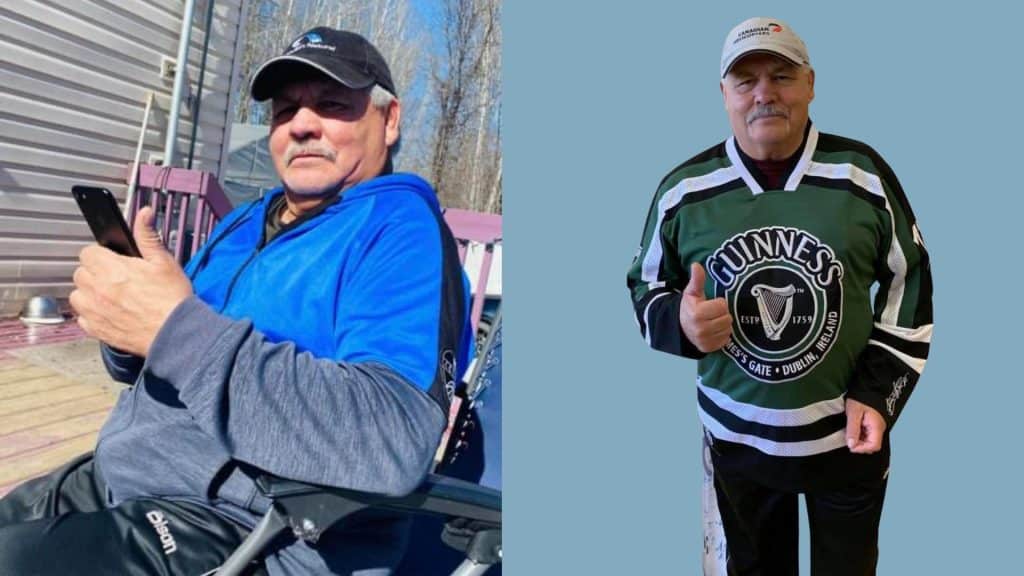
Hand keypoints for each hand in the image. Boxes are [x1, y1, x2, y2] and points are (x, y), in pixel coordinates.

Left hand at [70, 206, 192, 355]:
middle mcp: (97, 290)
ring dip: (89, 293)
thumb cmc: (172, 299)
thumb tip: (143, 214)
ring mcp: (94, 311)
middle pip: (80, 273)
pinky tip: (110, 312)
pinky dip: (92, 314)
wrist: (175, 334)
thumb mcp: (164, 262)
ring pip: (77, 295)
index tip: (113, 260)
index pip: (88, 252)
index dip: (101, 254)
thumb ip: (147, 236)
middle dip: (95, 272)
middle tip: (116, 278)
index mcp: (111, 269)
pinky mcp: (97, 330)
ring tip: (111, 296)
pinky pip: (82, 318)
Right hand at [679, 263, 732, 352]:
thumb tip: (696, 265)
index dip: (718, 303)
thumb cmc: (689, 307)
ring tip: (713, 321)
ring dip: (723, 324)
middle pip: (727, 318)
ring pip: (728, 329)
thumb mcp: (692, 293)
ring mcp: (705, 340)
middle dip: (722, 314)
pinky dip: (722, 334)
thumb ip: (697, 279)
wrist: (680, 327)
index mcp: (697, 314)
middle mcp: (701, 329)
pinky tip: (713, 330)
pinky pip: (726, 339)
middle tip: (712, 313)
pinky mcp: (709, 348)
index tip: (710, 304)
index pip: (722, 306)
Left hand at [845, 398, 886, 453]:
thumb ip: (853, 430)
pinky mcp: (873, 423)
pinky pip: (868, 434)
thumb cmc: (861, 397)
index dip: (862, 449)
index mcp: (877, 427)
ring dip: (859, 439)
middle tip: (848, 438)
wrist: (869, 386)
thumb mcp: (854, 413)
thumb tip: (851, 445)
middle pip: (872, 445)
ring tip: (850, 431)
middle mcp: (879, 428)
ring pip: (869, 440)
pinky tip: (853, 428)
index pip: (874, 446)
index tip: (850, 445)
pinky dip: (860, 434)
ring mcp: (877, 426)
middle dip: (860, 445)